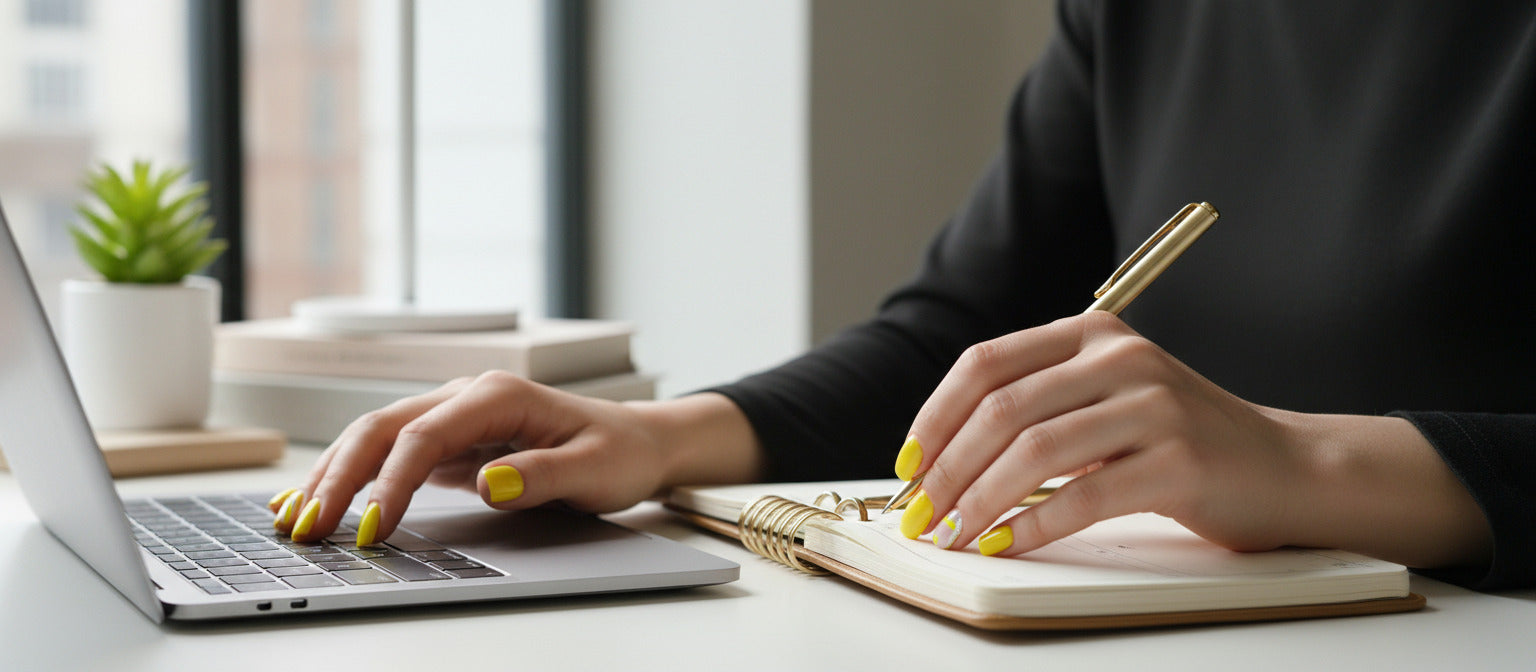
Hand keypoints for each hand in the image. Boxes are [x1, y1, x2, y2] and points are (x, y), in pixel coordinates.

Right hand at [268, 372, 762, 544]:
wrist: (636, 442)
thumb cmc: (618, 453)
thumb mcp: (592, 471)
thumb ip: (540, 476)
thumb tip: (488, 481)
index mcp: (497, 395)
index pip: (423, 438)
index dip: (391, 484)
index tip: (371, 530)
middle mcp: (466, 396)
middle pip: (382, 429)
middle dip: (339, 477)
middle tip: (306, 529)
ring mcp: (453, 415)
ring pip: (376, 437)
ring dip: (334, 476)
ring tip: (295, 520)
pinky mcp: (449, 439)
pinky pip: (390, 453)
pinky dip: (353, 477)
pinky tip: (324, 502)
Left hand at [895, 311, 1491, 568]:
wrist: (1287, 468)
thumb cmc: (1182, 443)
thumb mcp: (1106, 401)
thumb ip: (1040, 407)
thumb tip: (941, 460)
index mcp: (1091, 333)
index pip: (985, 364)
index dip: (934, 417)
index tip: (908, 465)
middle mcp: (1120, 356)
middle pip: (1001, 409)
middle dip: (947, 469)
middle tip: (920, 514)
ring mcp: (1154, 405)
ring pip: (1034, 451)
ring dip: (979, 501)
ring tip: (954, 535)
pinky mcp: (1179, 460)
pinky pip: (1084, 496)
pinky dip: (1033, 525)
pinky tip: (1007, 544)